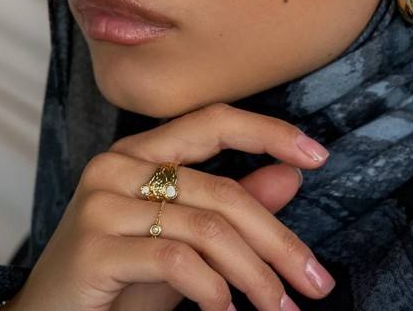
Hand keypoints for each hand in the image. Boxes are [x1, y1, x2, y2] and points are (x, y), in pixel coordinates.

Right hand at [11, 103, 334, 310]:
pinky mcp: (93, 247)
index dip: (269, 131)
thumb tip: (291, 178)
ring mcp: (102, 203)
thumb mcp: (185, 239)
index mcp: (142, 151)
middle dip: (278, 240)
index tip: (319, 155)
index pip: (215, 120)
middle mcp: (119, 164)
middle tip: (315, 279)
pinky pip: (177, 259)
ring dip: (254, 275)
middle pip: (223, 190)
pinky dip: (213, 290)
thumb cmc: (119, 279)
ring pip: (207, 228)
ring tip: (279, 307)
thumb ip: (232, 207)